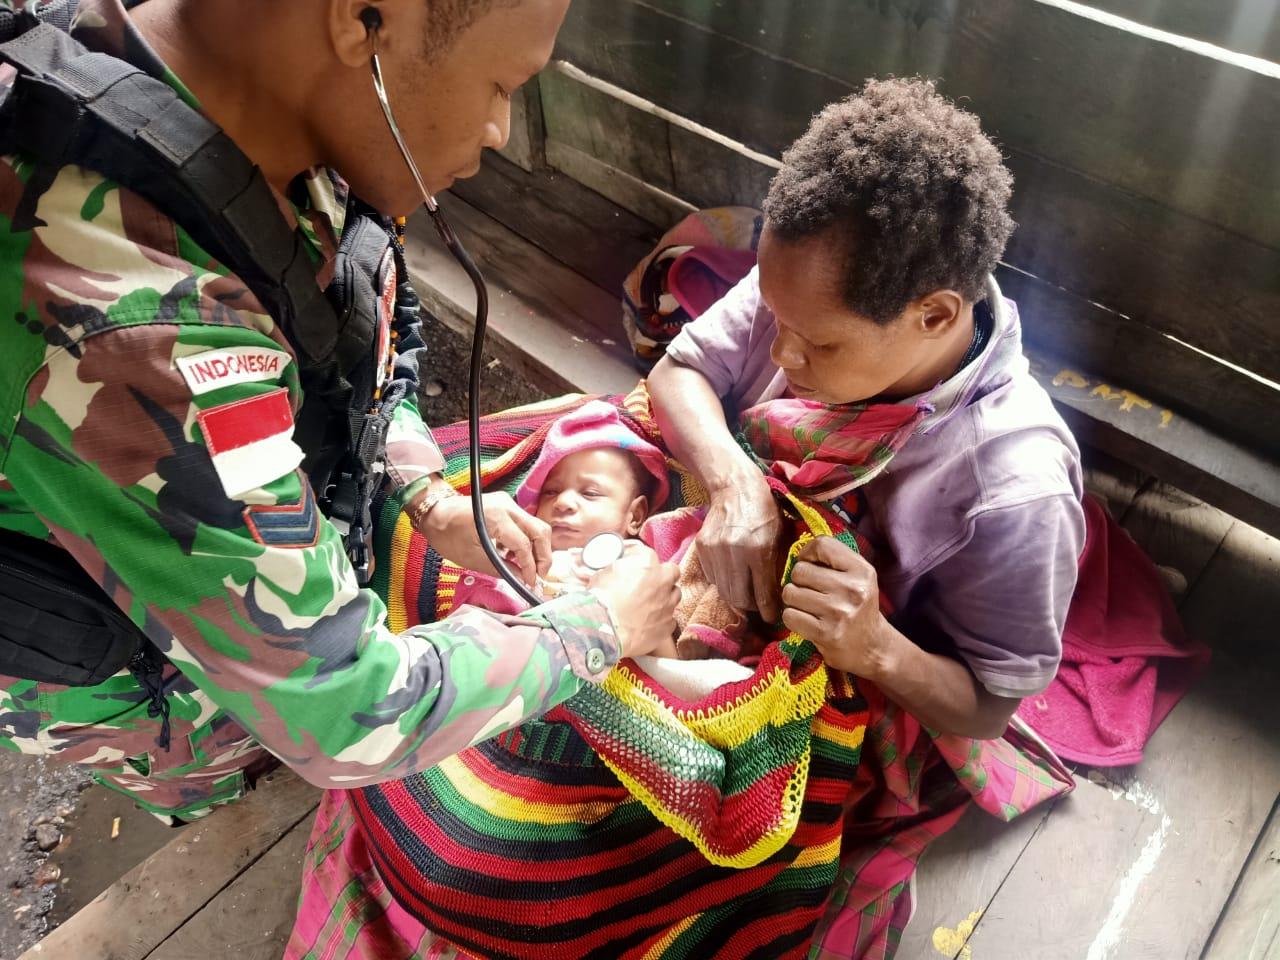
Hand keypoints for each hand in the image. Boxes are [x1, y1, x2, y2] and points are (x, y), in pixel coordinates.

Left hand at [420, 491, 551, 585]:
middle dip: (544, 556)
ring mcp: (508, 503)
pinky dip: (527, 540)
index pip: (524, 544)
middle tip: (539, 575)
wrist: (434, 513)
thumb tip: (523, 580)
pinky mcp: (507, 505)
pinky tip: (516, 555)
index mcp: (496, 518)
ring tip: (529, 568)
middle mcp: (507, 506)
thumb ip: (501, 569)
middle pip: (540, 530)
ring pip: (536, 526)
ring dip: (538, 548)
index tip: (531, 583)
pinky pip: (526, 523)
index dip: (530, 566)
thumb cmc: (448, 536)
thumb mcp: (472, 559)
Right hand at [589, 542, 679, 657]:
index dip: (640, 561)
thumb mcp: (602, 575)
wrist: (607, 633)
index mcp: (647, 564)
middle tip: (648, 583)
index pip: (649, 554)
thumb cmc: (602, 603)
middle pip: (672, 572)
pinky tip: (647, 622)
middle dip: (662, 576)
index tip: (634, 566)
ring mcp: (668, 604)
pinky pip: (669, 619)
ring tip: (647, 604)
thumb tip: (617, 568)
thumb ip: (616, 567)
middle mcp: (663, 581)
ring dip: (664, 597)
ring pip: (674, 595)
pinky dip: (660, 619)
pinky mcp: (668, 625)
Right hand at [696, 471, 782, 620]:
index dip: (768, 611)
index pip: (762, 594)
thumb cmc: (764, 510)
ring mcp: (715, 550)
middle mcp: (735, 552)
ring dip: (736, 596)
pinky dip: (723, 581)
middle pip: (739, 598)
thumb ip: (777, 564)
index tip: (772, 617)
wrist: (734, 486)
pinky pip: (712, 577)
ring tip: (746, 592)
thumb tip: (780, 594)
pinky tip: (732, 574)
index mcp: (759, 550)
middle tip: (758, 605)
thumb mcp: (780, 535)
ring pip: (723, 590)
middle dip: (750, 606)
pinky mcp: (702, 547)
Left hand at [781, 537, 895, 678]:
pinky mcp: (826, 633)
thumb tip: (799, 551)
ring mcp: (839, 612)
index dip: (807, 553)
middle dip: (799, 581)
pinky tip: (807, 622)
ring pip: (790, 593)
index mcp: (862, 571)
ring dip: (794, 601)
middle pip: (800, 570)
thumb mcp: (858, 579)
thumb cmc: (858, 608)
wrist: (872, 649)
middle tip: (810, 592)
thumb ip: (834, 561)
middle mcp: (852, 589)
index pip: (823, 545)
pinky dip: (793, 618)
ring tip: (809, 607)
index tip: (809, 565)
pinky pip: (789, 615)